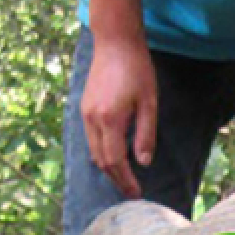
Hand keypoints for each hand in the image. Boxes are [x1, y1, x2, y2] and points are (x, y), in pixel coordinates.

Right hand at [81, 31, 156, 198]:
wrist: (115, 42)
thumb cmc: (136, 69)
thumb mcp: (149, 103)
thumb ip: (146, 134)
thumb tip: (144, 162)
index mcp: (109, 119)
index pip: (115, 161)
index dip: (126, 180)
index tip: (137, 193)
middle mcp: (92, 119)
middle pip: (101, 161)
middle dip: (116, 179)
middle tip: (132, 191)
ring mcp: (85, 113)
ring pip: (94, 151)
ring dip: (108, 168)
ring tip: (125, 178)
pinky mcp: (84, 107)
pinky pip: (91, 139)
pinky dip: (102, 153)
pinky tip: (115, 156)